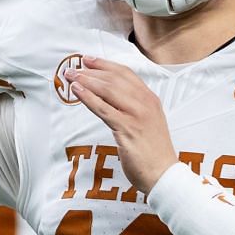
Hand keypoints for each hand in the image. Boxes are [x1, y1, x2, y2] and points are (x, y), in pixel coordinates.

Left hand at [67, 57, 176, 191]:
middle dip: (91, 71)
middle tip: (73, 67)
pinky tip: (76, 91)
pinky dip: (88, 97)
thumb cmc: (154, 153)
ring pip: (108, 90)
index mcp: (151, 99)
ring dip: (86, 80)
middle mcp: (145, 103)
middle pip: (115, 78)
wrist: (163, 174)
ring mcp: (137, 115)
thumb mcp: (148, 122)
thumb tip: (111, 99)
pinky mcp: (127, 128)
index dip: (105, 65)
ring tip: (71, 76)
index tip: (89, 60)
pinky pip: (103, 109)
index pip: (126, 74)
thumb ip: (134, 108)